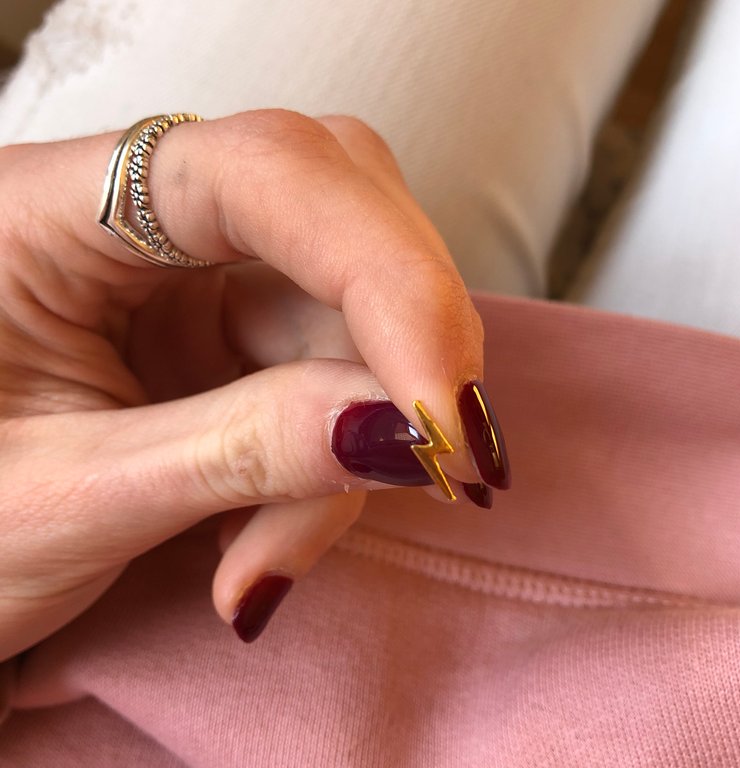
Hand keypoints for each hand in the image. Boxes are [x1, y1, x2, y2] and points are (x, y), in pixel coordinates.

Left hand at [0, 110, 506, 655]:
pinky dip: (335, 459)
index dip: (382, 273)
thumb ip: (232, 452)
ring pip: (349, 312)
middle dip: (399, 348)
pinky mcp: (230, 337)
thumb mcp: (67, 500)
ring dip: (358, 440)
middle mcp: (135, 218)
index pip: (264, 171)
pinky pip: (333, 370)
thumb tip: (400, 433)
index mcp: (46, 211)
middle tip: (430, 468)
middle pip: (338, 216)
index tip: (440, 410)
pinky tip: (270, 536)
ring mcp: (192, 278)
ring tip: (270, 559)